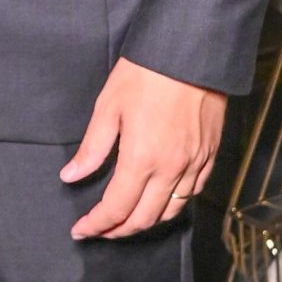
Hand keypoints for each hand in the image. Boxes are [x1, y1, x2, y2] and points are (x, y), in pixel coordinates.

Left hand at [61, 58, 224, 240]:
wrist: (191, 51)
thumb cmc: (146, 73)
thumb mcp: (108, 106)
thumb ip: (92, 148)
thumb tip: (71, 176)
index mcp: (142, 159)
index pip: (116, 208)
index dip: (96, 224)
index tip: (81, 230)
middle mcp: (171, 169)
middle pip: (144, 218)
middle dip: (118, 230)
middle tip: (100, 230)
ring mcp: (195, 163)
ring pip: (171, 211)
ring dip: (146, 222)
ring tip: (126, 220)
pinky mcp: (210, 154)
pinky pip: (193, 192)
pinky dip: (173, 205)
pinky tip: (159, 200)